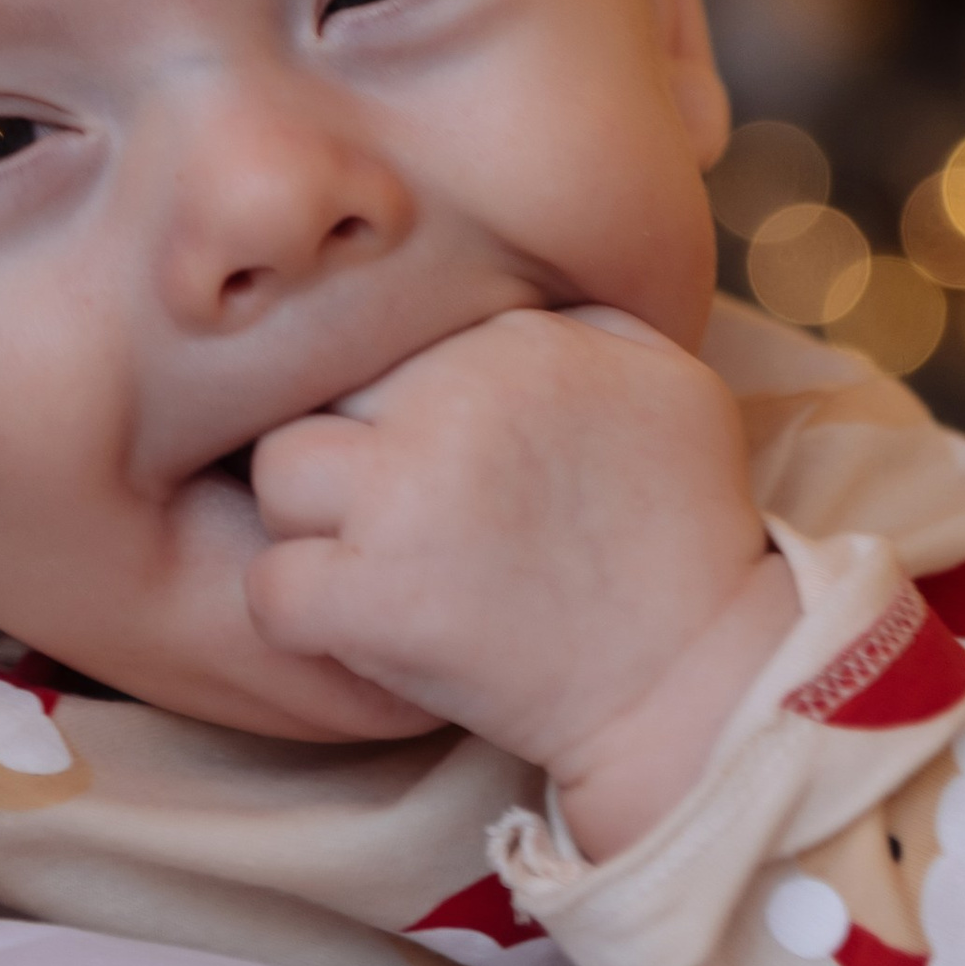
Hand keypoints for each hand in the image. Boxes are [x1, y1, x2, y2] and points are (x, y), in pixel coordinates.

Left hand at [246, 307, 793, 860]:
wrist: (696, 674)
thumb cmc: (685, 529)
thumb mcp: (669, 378)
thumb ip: (579, 316)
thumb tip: (511, 291)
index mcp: (510, 338)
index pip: (386, 332)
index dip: (392, 398)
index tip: (429, 452)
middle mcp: (448, 398)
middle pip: (322, 389)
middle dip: (346, 448)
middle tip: (392, 509)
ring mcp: (404, 496)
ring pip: (277, 473)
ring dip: (308, 522)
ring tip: (370, 561)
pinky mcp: (375, 595)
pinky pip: (269, 586)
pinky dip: (299, 614)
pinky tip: (355, 626)